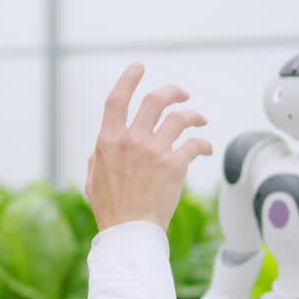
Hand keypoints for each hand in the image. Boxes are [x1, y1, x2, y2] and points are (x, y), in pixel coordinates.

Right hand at [86, 63, 211, 230]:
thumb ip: (99, 156)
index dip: (128, 78)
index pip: (117, 99)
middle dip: (172, 91)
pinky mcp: (175, 165)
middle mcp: (132, 140)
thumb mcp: (93, 178)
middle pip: (155, 100)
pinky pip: (195, 144)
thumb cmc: (110, 209)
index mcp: (109, 140)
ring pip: (180, 117)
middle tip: (182, 94)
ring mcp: (154, 151)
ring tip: (199, 119)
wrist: (129, 231)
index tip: (139, 67)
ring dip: (193, 115)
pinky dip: (203, 143)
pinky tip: (206, 147)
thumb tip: (104, 145)